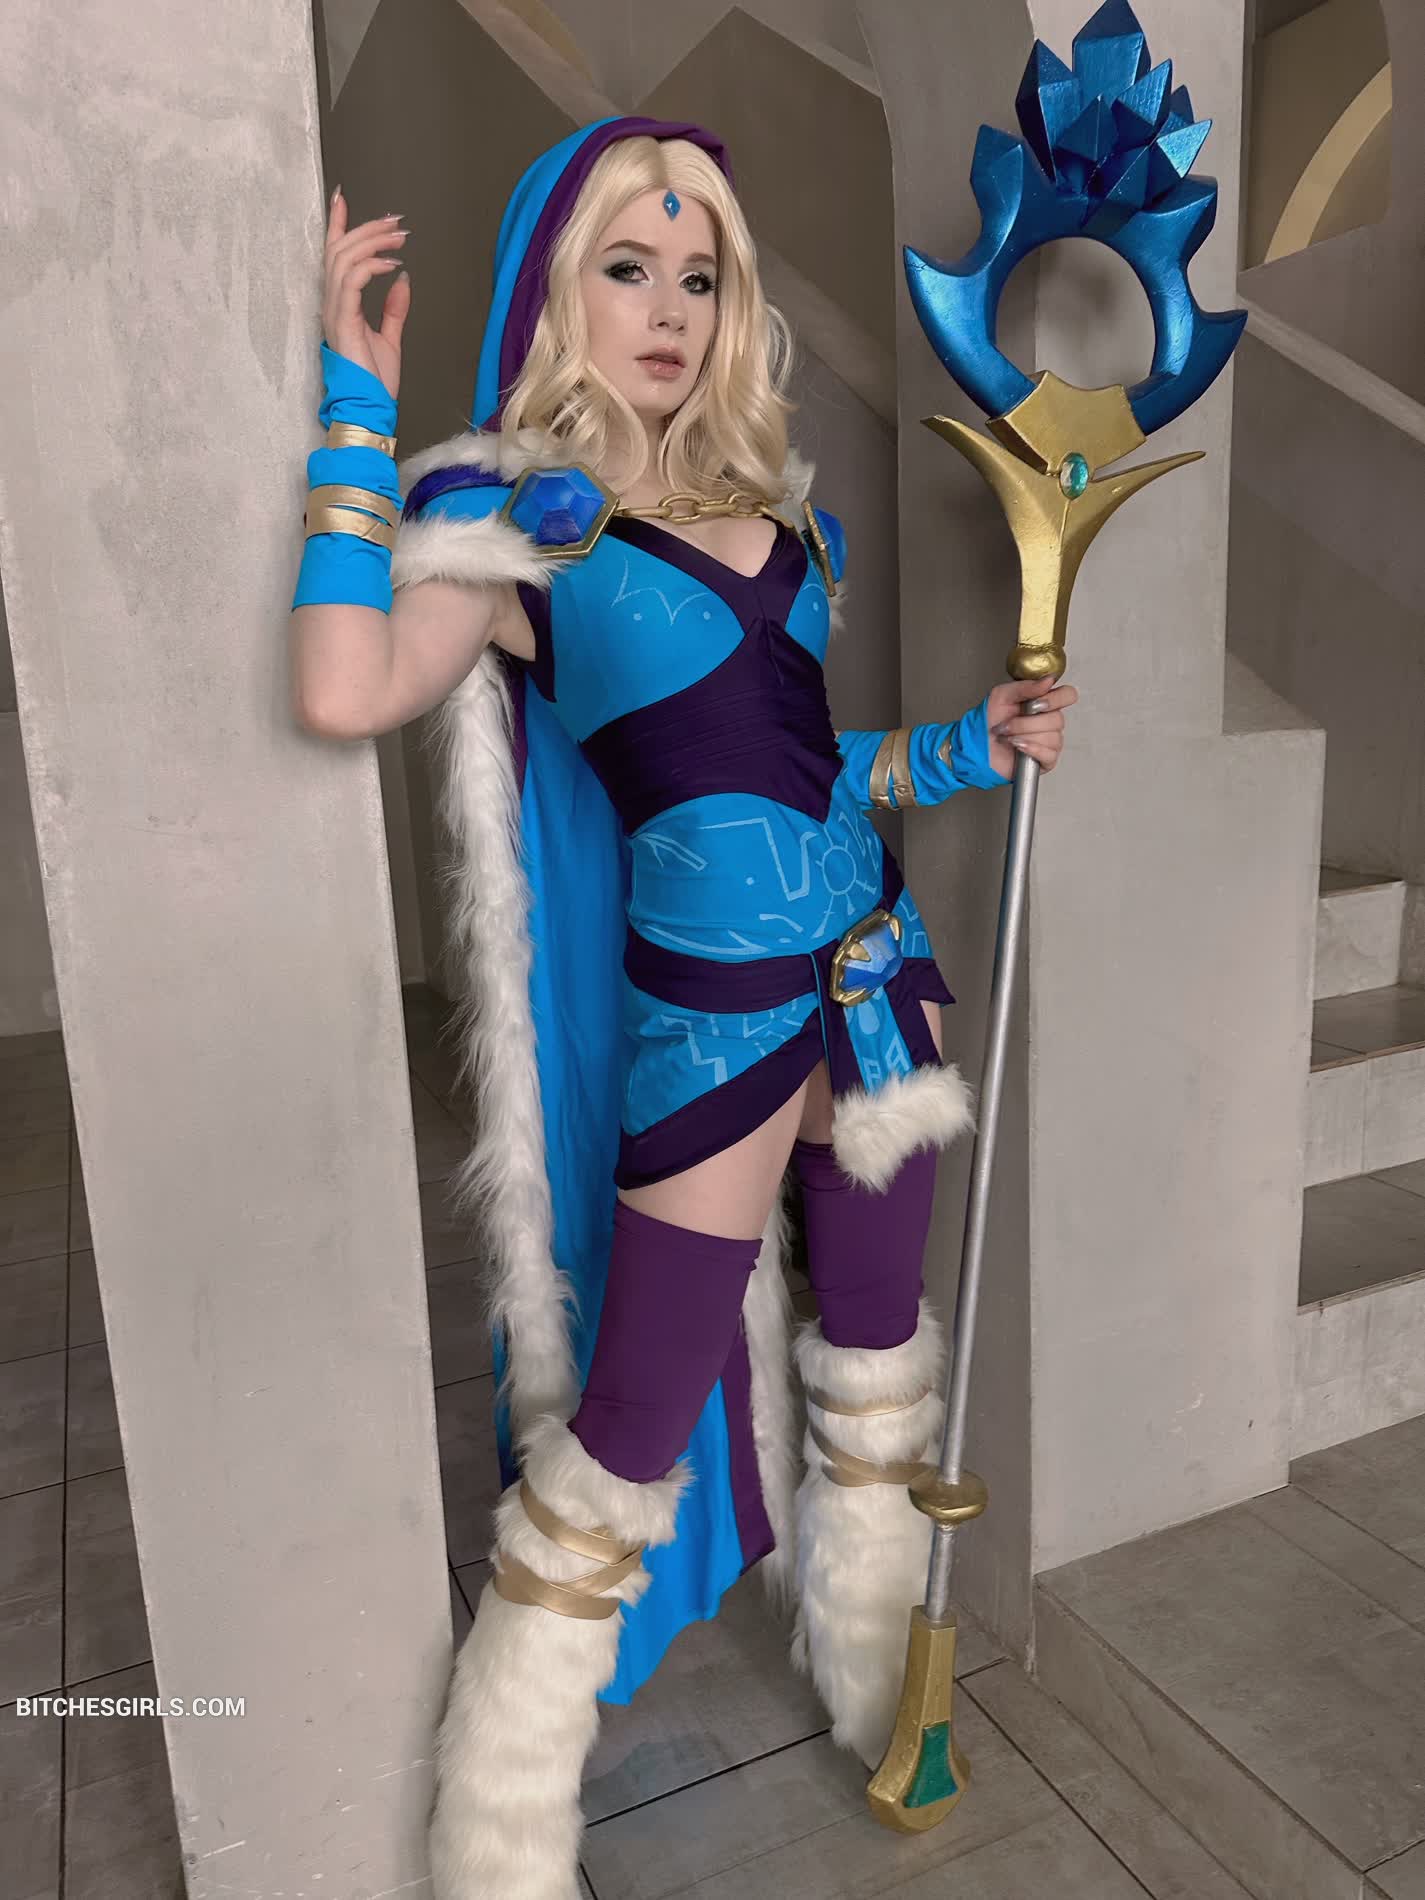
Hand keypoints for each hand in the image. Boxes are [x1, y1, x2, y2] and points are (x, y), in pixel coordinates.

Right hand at [322, 187, 409, 399]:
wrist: (369, 407)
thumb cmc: (374, 381)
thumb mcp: (389, 337)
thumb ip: (393, 308)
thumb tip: (401, 279)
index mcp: (340, 305)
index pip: (335, 256)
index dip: (338, 225)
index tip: (344, 198)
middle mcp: (332, 303)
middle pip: (340, 250)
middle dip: (367, 229)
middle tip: (395, 222)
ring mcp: (335, 310)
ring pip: (344, 258)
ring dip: (372, 242)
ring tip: (398, 237)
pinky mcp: (343, 320)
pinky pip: (352, 280)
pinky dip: (371, 266)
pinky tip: (390, 265)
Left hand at [984, 676, 1078, 777]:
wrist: (977, 746)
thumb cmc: (989, 722)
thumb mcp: (1001, 696)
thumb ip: (1025, 686)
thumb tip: (1048, 681)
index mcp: (1044, 703)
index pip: (1068, 695)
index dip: (1056, 699)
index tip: (1036, 703)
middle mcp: (1050, 721)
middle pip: (1058, 719)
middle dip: (1026, 722)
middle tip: (1008, 724)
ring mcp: (1050, 741)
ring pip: (1052, 737)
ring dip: (1024, 736)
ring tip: (1007, 736)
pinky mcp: (1046, 760)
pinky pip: (1049, 753)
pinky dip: (1030, 749)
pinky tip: (1017, 746)